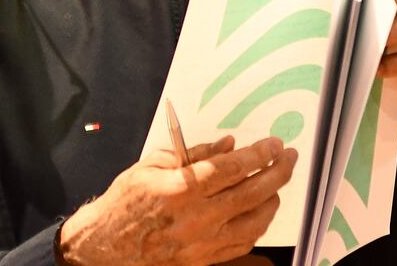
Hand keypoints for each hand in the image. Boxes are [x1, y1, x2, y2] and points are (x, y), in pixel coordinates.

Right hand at [57, 136, 297, 265]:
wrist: (108, 245)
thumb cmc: (126, 200)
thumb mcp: (151, 165)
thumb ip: (193, 154)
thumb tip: (229, 145)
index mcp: (183, 188)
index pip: (234, 167)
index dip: (259, 153)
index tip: (274, 143)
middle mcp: (199, 217)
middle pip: (254, 192)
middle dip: (278, 171)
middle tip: (289, 157)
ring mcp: (206, 242)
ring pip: (256, 220)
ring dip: (272, 198)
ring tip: (275, 183)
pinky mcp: (206, 259)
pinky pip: (245, 242)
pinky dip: (259, 225)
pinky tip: (260, 211)